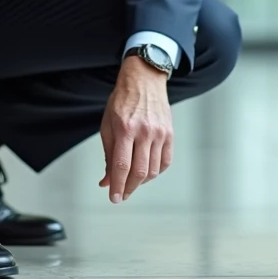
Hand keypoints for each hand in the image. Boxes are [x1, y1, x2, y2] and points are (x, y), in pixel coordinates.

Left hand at [98, 56, 173, 202]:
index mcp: (125, 128)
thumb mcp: (108, 125)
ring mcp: (160, 133)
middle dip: (129, 188)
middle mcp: (144, 131)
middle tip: (122, 195)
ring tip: (131, 181)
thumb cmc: (122, 101)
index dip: (117, 185)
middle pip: (139, 171)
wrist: (144, 80)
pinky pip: (165, 162)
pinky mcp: (170, 134)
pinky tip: (147, 171)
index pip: (122, 165)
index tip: (114, 198)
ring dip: (141, 181)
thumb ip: (108, 154)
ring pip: (153, 170)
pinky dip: (156, 172)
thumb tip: (107, 181)